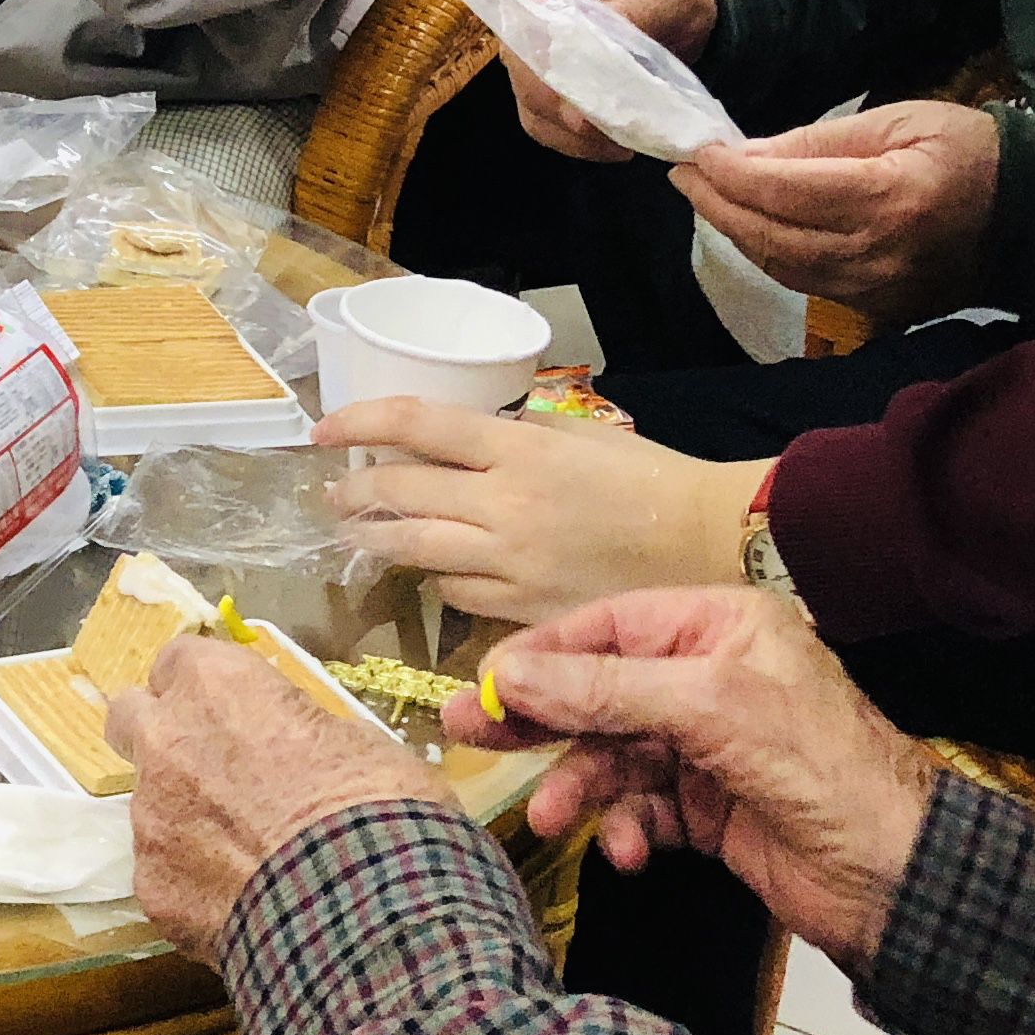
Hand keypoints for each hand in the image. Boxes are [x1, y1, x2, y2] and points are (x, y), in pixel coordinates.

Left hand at [105, 634, 447, 957]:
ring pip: (149, 805)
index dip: (205, 687)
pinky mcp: (151, 887)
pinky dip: (198, 885)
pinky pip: (167, 875)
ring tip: (250, 857)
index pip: (179, 660)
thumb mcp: (357, 742)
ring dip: (186, 818)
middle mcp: (166, 742)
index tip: (233, 710)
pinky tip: (248, 905)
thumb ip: (302, 731)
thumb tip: (301, 748)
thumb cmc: (376, 809)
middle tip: (211, 766)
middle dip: (161, 735)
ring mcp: (150, 819)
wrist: (363, 914)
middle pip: (130, 717)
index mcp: (216, 687)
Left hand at [315, 395, 761, 623]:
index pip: (415, 426)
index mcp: (518, 450)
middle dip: (353, 491)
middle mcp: (504, 506)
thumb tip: (465, 438)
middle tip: (331, 492)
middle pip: (400, 494)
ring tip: (355, 533)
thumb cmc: (653, 480)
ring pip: (415, 551)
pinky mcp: (525, 612)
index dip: (358, 422)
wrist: (712, 547)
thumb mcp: (581, 435)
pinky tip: (428, 570)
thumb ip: (517, 435)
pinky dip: (436, 578)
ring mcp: (511, 565)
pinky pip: (458, 594)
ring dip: (375, 540)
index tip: (322, 429)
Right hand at [455, 589, 940, 971]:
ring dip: (581, 786)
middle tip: (470, 736)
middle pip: (599, 689)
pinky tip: (627, 849)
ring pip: (613, 755)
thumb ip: (602, 688)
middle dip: (541, 719)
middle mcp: (709, 677)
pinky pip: (642, 807)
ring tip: (551, 817)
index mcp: (720, 627)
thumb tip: (509, 673)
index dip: (545, 654)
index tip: (486, 684)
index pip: (609, 626)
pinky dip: (626, 827)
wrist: (896, 876)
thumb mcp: (705, 707)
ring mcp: (708, 746)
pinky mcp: (709, 809)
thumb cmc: (814, 765)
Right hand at [509, 0, 718, 161]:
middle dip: (557, 101)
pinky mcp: (544, 85)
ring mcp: (533, 49)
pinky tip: (610, 146)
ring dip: (567, 129)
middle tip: (600, 128)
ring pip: (527, 98)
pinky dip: (573, 142)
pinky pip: (543, 122)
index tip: (578, 91)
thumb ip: (633, 10)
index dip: (542, 53)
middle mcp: (531, 7)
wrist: (678, 7)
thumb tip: (596, 53)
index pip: (525, 7)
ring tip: (616, 142)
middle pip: (519, 61)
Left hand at [674, 101, 999, 321]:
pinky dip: (768, 254)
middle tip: (684, 173)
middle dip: (717, 204)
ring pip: (781, 266)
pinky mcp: (878, 311)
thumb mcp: (898, 120)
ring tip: (705, 196)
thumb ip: (819, 141)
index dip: (730, 173)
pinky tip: (748, 226)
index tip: (696, 151)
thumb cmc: (968, 151)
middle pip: (771, 236)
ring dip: (734, 232)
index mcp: (888, 198)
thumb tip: (745, 154)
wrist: (1032, 216)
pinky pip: (805, 283)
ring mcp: (877, 291)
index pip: (783, 192)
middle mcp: (877, 255)